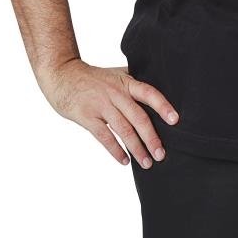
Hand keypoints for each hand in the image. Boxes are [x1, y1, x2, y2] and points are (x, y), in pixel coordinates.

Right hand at [38, 60, 179, 168]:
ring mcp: (101, 105)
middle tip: (161, 154)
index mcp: (126, 82)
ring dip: (137, 149)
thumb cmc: (91, 78)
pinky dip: (116, 151)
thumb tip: (157, 94)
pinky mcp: (87, 117)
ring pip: (124, 130)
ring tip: (147, 162)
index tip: (175, 120)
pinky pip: (105, 137)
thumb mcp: (115, 75)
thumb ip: (133, 83)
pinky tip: (124, 160)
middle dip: (152, 138)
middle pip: (139, 118)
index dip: (163, 106)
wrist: (62, 75)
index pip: (149, 93)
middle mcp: (116, 93)